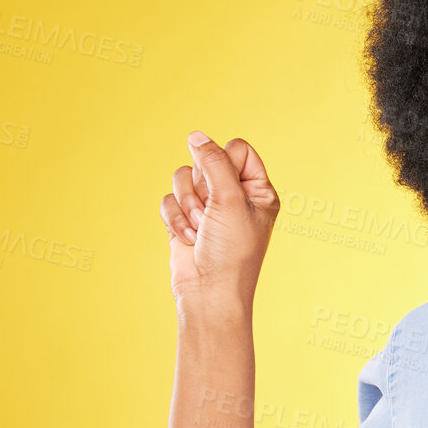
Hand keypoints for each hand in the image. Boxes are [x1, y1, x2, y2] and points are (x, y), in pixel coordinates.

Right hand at [159, 132, 279, 307]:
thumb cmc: (231, 251)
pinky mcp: (185, 218)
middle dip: (202, 189)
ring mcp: (208, 207)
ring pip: (183, 178)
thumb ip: (214, 163)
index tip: (226, 188)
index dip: (224, 161)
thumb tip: (196, 135)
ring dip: (187, 206)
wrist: (208, 291)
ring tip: (200, 230)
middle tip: (212, 215)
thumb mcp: (229, 200)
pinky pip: (168, 199)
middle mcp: (234, 195)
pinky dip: (175, 219)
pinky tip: (188, 239)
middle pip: (205, 161)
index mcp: (258, 189)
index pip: (237, 149)